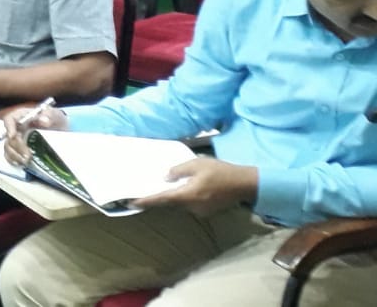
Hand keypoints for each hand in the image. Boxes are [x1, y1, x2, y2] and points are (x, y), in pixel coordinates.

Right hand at [2, 105, 67, 166]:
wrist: (59, 132)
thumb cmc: (54, 120)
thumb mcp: (55, 115)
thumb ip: (50, 115)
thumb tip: (44, 120)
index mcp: (22, 116)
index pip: (10, 119)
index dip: (9, 127)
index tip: (13, 136)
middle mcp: (16, 128)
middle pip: (9, 137)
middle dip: (17, 147)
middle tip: (27, 156)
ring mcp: (16, 140)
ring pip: (8, 148)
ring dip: (15, 156)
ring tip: (27, 161)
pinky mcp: (18, 150)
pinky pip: (11, 156)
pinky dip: (15, 161)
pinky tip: (23, 164)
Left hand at [131, 157, 257, 214]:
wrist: (243, 184)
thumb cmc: (220, 171)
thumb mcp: (197, 164)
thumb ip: (179, 171)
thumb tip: (166, 178)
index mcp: (187, 195)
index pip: (162, 199)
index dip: (147, 201)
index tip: (132, 203)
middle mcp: (191, 207)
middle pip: (170, 204)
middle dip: (158, 199)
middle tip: (143, 195)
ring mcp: (200, 211)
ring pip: (180, 205)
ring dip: (172, 198)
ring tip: (163, 189)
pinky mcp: (207, 211)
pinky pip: (190, 205)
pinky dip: (184, 199)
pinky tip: (184, 190)